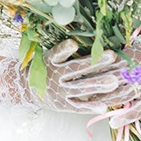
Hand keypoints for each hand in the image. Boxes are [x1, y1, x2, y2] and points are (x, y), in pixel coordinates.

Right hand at [0, 39, 134, 113]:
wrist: (26, 88)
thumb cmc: (46, 66)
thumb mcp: (49, 55)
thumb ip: (64, 49)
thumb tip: (89, 33)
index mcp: (51, 60)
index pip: (57, 53)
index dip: (64, 49)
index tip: (73, 44)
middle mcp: (55, 75)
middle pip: (76, 69)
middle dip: (95, 62)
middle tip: (112, 55)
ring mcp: (59, 91)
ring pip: (80, 87)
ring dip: (97, 84)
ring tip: (114, 81)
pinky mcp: (63, 105)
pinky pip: (77, 106)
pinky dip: (90, 106)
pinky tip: (104, 106)